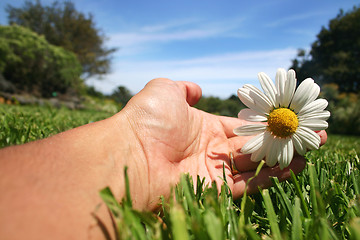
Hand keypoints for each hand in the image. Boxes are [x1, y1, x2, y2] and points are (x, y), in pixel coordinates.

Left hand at [118, 78, 326, 209]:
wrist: (133, 154)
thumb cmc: (148, 119)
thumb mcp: (165, 90)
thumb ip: (183, 88)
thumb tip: (195, 89)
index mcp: (204, 128)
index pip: (241, 126)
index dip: (264, 122)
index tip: (287, 117)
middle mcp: (212, 150)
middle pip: (253, 145)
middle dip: (280, 140)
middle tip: (308, 133)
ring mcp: (216, 170)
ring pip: (256, 164)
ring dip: (283, 157)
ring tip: (309, 148)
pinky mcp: (217, 190)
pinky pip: (250, 183)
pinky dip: (272, 175)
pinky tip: (294, 165)